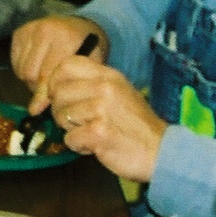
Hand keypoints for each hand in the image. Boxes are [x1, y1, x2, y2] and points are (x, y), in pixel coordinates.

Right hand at [12, 16, 108, 113]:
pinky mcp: (19, 33)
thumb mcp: (85, 67)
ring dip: (31, 80)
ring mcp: (29, 30)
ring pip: (21, 70)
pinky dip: (24, 70)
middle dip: (38, 87)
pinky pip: (16, 63)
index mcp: (64, 38)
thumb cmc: (86, 50)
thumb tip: (34, 110)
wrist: (79, 24)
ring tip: (45, 77)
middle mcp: (44, 30)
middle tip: (49, 89)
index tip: (43, 108)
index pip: (46, 75)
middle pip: (30, 74)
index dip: (44, 94)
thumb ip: (63, 88)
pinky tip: (37, 66)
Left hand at [48, 60, 164, 181]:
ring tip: (92, 133)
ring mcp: (102, 109)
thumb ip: (91, 84)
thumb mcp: (118, 93)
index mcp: (109, 75)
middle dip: (61, 111)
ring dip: (71, 130)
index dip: (55, 82)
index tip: (61, 97)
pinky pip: (69, 138)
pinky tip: (96, 145)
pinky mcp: (99, 132)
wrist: (160, 152)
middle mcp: (105, 87)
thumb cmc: (135, 126)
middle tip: (79, 122)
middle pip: (58, 92)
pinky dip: (79, 146)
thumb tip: (55, 86)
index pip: (66, 65)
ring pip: (61, 116)